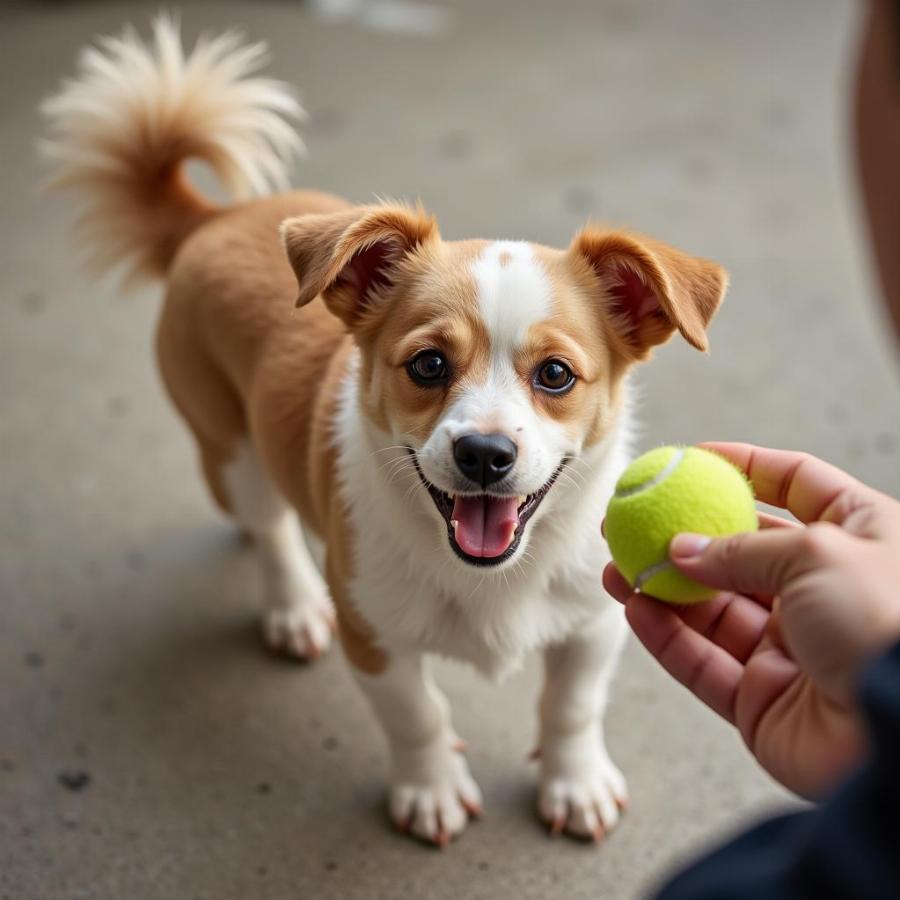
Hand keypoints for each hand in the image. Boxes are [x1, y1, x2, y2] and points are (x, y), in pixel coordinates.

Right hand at [603, 443, 899, 798]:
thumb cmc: (889, 626)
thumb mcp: (817, 553)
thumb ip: (739, 549)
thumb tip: (681, 548)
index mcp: (860, 540)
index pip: (798, 485)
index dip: (747, 467)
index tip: (694, 459)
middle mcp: (825, 592)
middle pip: (740, 553)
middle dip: (683, 536)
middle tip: (632, 522)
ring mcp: (792, 649)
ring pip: (710, 610)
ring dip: (660, 587)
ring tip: (616, 567)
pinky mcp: (763, 701)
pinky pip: (703, 662)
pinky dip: (666, 636)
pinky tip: (635, 609)